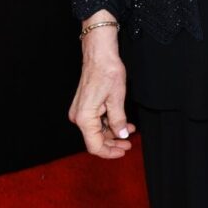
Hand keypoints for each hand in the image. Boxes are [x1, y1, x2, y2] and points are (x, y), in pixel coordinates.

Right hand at [68, 25, 136, 157]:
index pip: (95, 145)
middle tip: (128, 143)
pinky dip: (109, 124)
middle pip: (95, 139)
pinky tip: (122, 123)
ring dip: (113, 132)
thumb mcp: (117, 99)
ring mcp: (80, 111)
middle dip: (113, 143)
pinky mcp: (84, 106)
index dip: (109, 152)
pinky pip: (96, 121)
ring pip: (97, 130)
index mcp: (84, 118)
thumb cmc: (106, 72)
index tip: (123, 150)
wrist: (99, 55)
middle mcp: (79, 117)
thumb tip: (121, 135)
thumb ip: (118, 120)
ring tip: (129, 130)